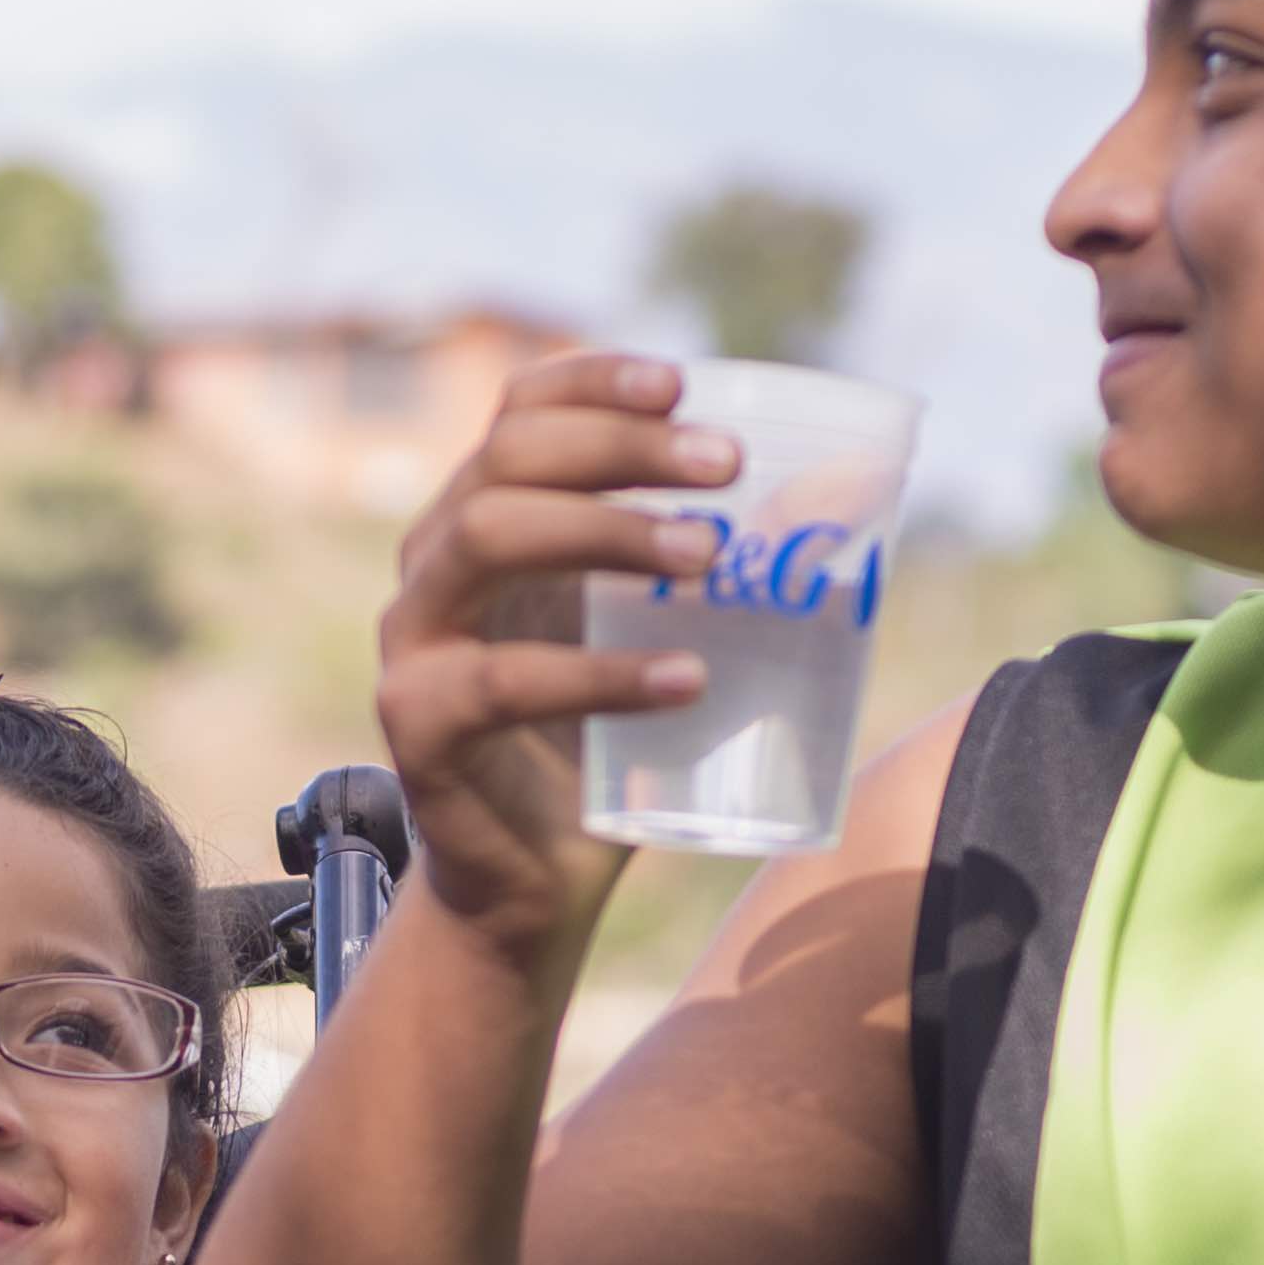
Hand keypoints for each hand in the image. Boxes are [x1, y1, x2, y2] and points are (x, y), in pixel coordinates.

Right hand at [373, 349, 731, 969]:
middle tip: (725, 468)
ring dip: (607, 528)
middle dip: (622, 446)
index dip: (595, 381)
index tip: (685, 383)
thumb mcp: (655, 634)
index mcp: (485, 519)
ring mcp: (414, 639)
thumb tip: (849, 494)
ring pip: (488, 536)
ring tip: (711, 557)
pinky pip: (500, 679)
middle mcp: (435, 562)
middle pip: (507, 456)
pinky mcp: (416, 723)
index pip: (520, 410)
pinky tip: (686, 679)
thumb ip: (714, 568)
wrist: (531, 882)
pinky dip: (601, 675)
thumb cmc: (605, 745)